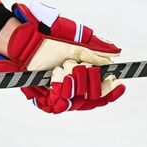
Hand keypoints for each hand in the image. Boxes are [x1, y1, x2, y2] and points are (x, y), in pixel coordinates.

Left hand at [0, 2, 124, 112]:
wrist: (27, 43)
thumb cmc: (49, 42)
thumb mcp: (76, 45)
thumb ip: (95, 52)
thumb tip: (115, 55)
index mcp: (82, 79)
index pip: (101, 93)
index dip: (111, 91)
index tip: (119, 83)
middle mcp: (73, 91)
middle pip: (93, 97)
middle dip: (88, 78)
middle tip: (76, 64)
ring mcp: (60, 96)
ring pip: (79, 99)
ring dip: (73, 80)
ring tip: (62, 67)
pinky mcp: (46, 101)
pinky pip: (61, 103)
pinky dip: (61, 87)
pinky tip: (57, 75)